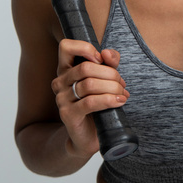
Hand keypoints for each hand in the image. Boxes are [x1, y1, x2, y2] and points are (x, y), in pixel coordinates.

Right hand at [51, 40, 128, 158]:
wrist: (90, 135)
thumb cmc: (98, 104)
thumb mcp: (105, 79)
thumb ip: (109, 62)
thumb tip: (107, 53)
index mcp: (66, 69)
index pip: (66, 47)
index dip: (85, 48)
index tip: (101, 59)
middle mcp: (60, 82)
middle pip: (85, 67)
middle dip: (110, 73)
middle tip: (121, 83)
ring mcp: (62, 99)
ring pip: (89, 84)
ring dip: (112, 87)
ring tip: (122, 93)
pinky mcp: (68, 114)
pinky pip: (90, 102)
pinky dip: (109, 100)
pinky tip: (120, 101)